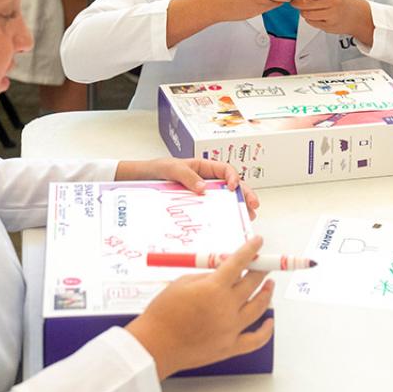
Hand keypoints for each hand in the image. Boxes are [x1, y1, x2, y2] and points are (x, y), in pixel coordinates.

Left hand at [115, 157, 259, 218]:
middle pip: (231, 187)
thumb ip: (188, 177)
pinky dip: (223, 216)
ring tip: (248, 216)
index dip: (233, 177)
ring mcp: (203, 195)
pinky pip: (212, 210)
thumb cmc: (156, 170)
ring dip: (238, 206)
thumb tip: (204, 188)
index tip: (234, 187)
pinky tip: (229, 223)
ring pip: (225, 200)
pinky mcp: (197, 207)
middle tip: (253, 205)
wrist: (139, 181)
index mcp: (204, 168)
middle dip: (245, 195)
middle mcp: (207, 181)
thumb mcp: (171, 168)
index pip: (225, 170)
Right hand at [126, 236, 274, 379]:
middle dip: (261, 269)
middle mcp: (227, 307)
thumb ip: (207, 276)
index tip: (258, 242)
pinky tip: (270, 321)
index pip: (239, 262)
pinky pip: (256, 339)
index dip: (251, 250)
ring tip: (269, 285)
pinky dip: (266, 330)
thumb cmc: (162, 314)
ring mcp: (231, 328)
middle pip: (253, 283)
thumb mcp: (182, 283)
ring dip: (267, 293)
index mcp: (214, 289)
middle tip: (263, 263)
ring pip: (259, 307)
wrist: (154, 345)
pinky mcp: (229, 347)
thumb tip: (224, 271)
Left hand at [291, 0, 373, 45]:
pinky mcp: (329, 27)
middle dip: (296, 2)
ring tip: (308, 7)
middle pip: (304, 3)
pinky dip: (310, 18)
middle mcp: (333, 1)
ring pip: (306, 14)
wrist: (357, 15)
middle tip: (296, 0)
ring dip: (303, 11)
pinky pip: (310, 22)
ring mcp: (332, 15)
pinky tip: (316, 14)